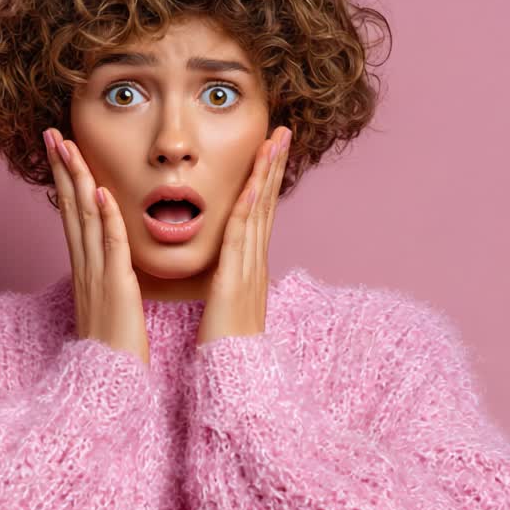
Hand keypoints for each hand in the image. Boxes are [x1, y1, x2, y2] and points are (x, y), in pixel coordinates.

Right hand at [45, 127, 150, 365]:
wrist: (106, 384)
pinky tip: (101, 192)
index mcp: (85, 269)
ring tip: (69, 147)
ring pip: (84, 219)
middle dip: (62, 169)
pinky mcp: (114, 288)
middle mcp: (84, 267)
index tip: (61, 151)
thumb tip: (110, 261)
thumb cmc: (113, 349)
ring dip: (77, 180)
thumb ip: (108, 278)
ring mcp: (96, 276)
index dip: (67, 181)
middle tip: (52, 134)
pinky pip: (109, 247)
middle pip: (70, 208)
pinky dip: (106, 218)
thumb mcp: (108, 304)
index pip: (73, 215)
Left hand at [197, 126, 291, 345]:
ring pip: (258, 213)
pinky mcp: (235, 280)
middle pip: (266, 205)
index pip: (259, 214)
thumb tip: (228, 268)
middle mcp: (254, 263)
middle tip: (283, 132)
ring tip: (274, 142)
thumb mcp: (228, 305)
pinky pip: (241, 237)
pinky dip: (247, 207)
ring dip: (266, 175)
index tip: (271, 151)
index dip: (266, 181)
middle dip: (275, 167)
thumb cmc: (225, 347)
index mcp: (250, 267)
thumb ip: (229, 282)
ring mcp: (249, 270)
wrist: (233, 377)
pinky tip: (251, 184)